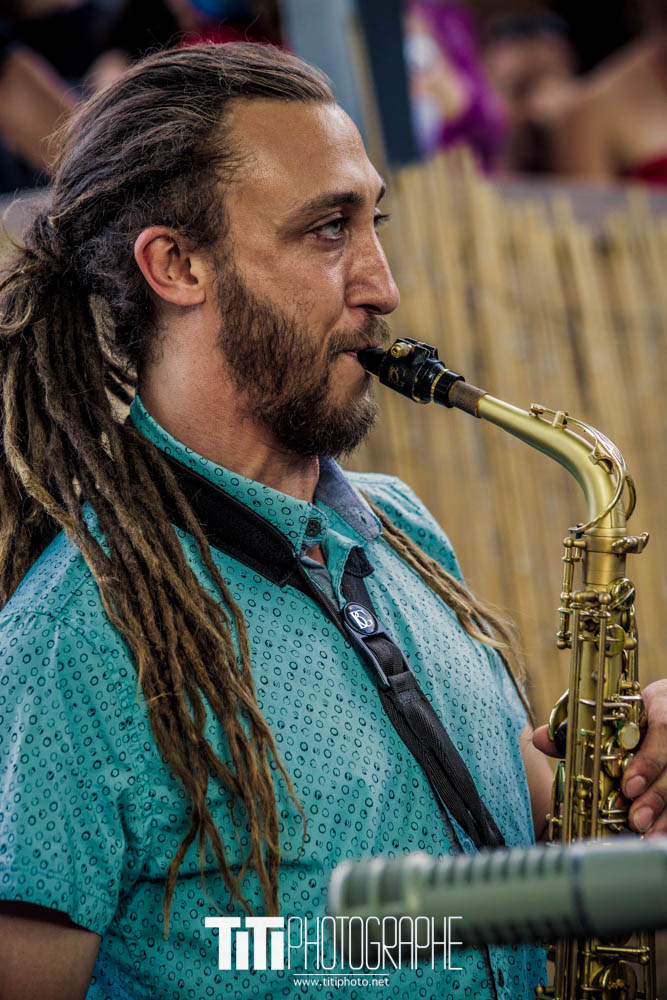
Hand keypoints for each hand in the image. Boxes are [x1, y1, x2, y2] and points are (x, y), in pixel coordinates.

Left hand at [532, 678, 666, 836]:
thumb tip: (541, 738)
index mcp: (660, 706)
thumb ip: (575, 728)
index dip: (647, 760)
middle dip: (654, 797)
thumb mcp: (609, 711)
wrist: (666, 706)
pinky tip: (654, 835)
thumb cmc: (634, 711)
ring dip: (663, 814)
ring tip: (643, 833)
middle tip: (634, 819)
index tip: (628, 786)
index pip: (663, 729)